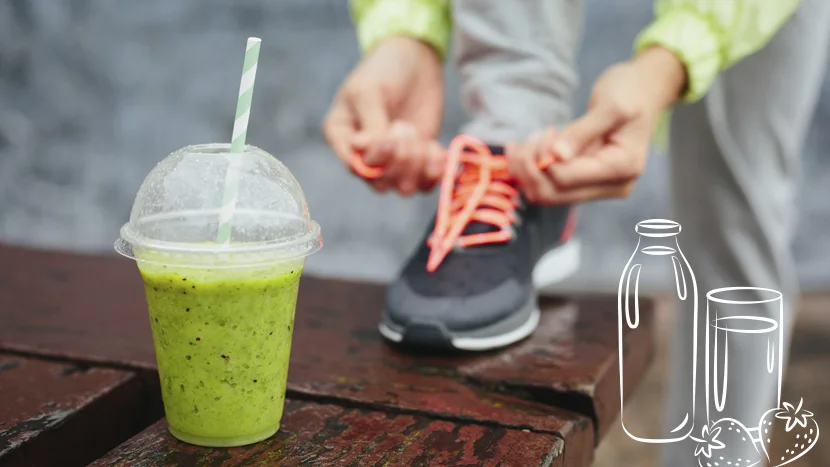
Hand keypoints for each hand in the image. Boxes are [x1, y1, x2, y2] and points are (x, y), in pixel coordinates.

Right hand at [322, 36, 444, 194]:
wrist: (414, 59)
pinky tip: (436, 149)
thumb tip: (368, 153)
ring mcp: (392, 161)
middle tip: (405, 127)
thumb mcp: (369, 92)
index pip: (354, 167)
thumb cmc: (383, 70)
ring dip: (417, 166)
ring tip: (419, 138)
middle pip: (380, 184)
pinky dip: (434, 171)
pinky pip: (425, 184)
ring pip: (403, 188)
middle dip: (399, 161)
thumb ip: (371, 124)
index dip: (376, 158)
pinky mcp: (417, 161)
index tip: (389, 132)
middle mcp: (364, 156)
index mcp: (342, 137)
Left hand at [509, 47, 686, 203]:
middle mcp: (612, 186)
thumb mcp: (611, 104)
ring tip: (527, 141)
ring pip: (546, 194)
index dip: (542, 159)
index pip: (565, 179)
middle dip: (529, 169)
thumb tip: (556, 156)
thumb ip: (583, 131)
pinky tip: (528, 148)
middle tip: (527, 139)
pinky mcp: (586, 181)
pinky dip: (533, 170)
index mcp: (622, 168)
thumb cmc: (630, 92)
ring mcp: (598, 187)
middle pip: (552, 194)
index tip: (542, 132)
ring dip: (527, 171)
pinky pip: (551, 185)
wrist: (643, 91)